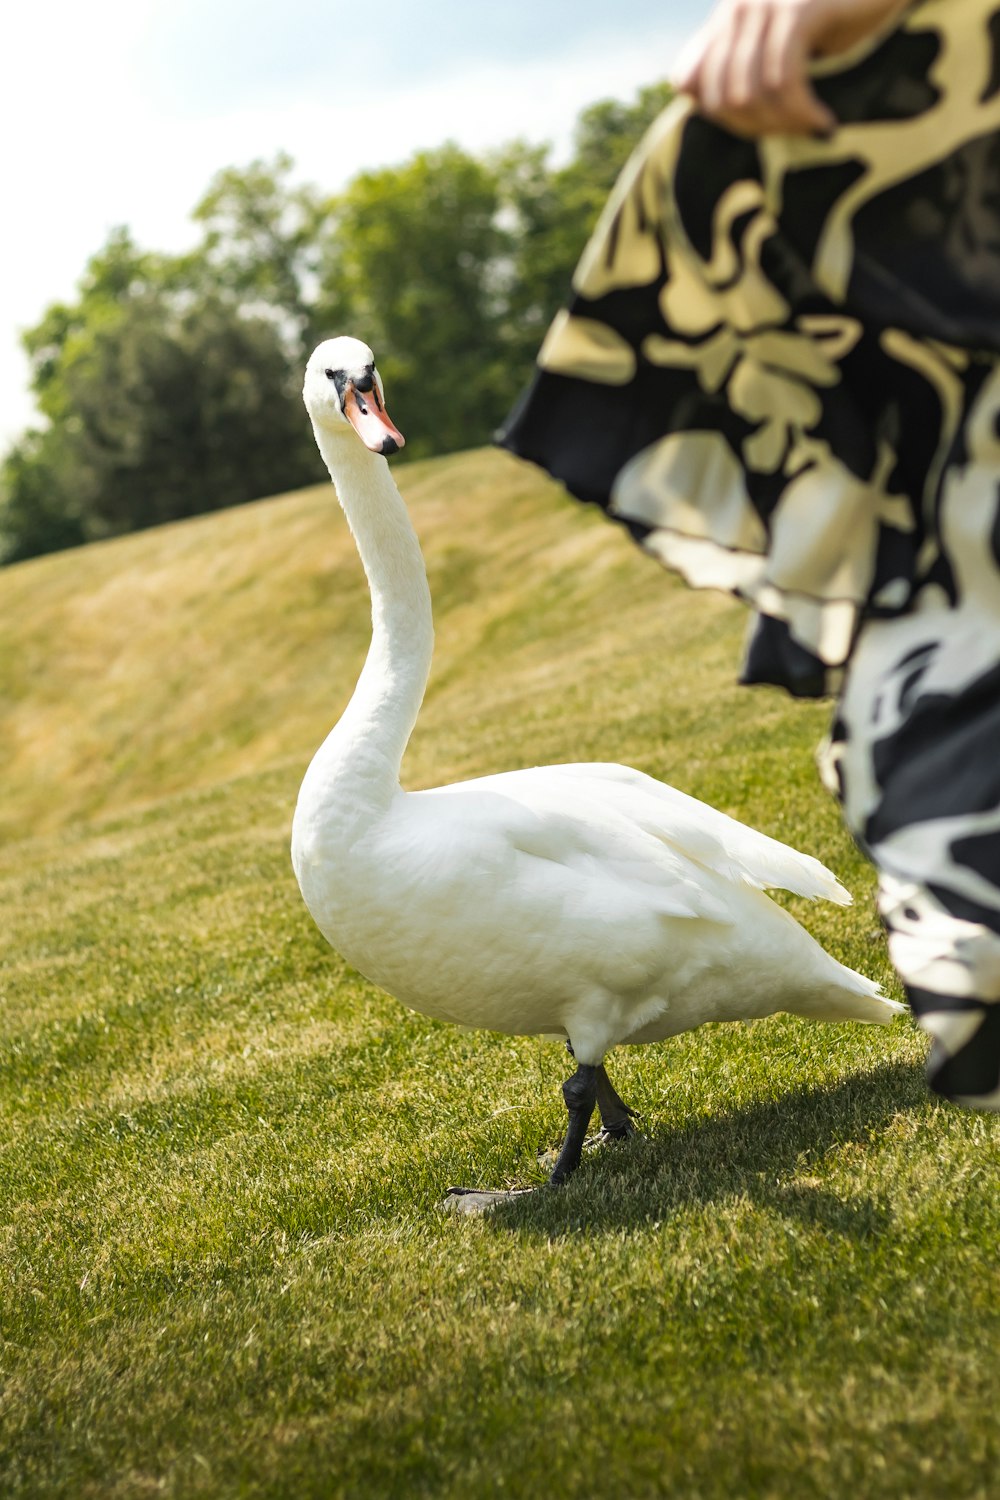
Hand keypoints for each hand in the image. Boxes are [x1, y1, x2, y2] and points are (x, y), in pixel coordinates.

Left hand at [674, 0, 909, 137]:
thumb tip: (691, 94)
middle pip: (720, 96)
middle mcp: (735, 6)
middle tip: (796, 132)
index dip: (725, 118)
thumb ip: (734, 68)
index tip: (766, 126)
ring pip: (750, 94)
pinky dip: (802, 111)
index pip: (689, 83)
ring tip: (812, 126)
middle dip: (758, 128)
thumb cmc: (834, 22)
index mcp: (723, 17)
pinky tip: (823, 121)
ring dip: (784, 124)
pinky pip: (784, 81)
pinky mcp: (797, 11)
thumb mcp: (776, 49)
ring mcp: (763, 5)